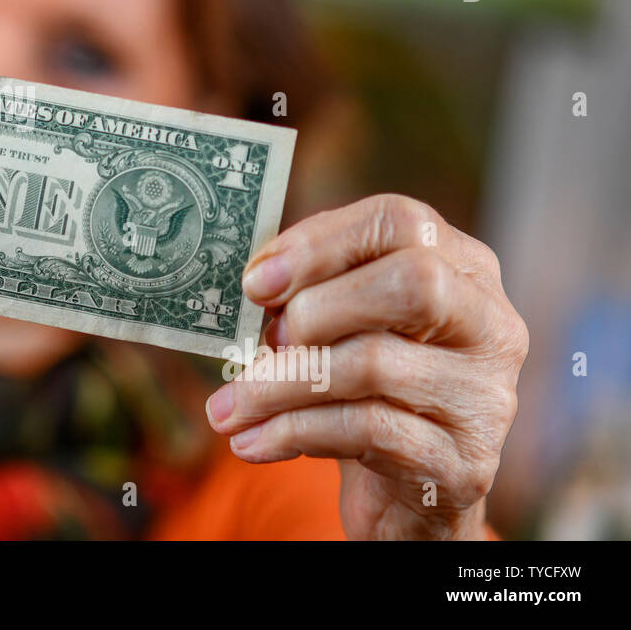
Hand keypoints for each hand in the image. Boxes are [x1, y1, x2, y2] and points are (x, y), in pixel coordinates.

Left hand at [204, 194, 527, 539]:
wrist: (405, 496)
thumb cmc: (365, 390)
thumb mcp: (344, 329)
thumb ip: (311, 293)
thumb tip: (256, 282)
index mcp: (463, 269)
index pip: (401, 221)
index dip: (320, 243)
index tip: (256, 281)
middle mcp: (491, 326)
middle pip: (412, 283)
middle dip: (317, 308)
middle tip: (262, 341)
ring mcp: (486, 396)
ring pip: (373, 365)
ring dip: (280, 385)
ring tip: (227, 408)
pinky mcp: (465, 462)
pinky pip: (366, 431)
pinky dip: (293, 432)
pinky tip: (252, 443)